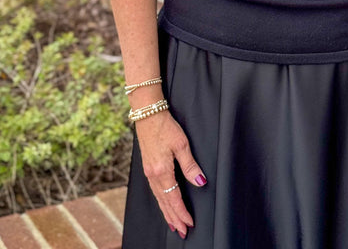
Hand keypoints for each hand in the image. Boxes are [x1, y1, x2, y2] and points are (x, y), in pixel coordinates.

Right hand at [135, 111, 206, 238]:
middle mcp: (153, 175)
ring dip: (167, 213)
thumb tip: (200, 181)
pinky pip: (155, 191)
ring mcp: (148, 172)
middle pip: (165, 203)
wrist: (148, 115)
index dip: (182, 212)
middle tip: (183, 232)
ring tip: (174, 224)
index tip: (190, 223)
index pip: (174, 198)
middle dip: (174, 218)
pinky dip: (161, 202)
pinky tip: (164, 204)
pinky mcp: (147, 168)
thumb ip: (190, 165)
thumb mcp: (181, 144)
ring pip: (159, 198)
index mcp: (162, 171)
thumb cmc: (165, 126)